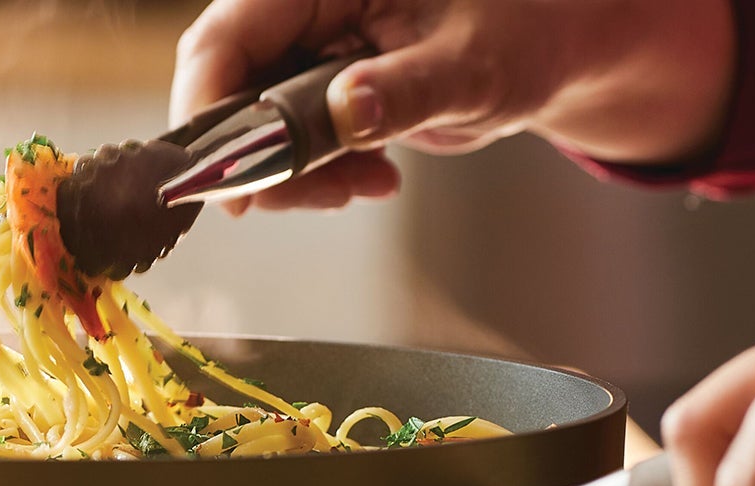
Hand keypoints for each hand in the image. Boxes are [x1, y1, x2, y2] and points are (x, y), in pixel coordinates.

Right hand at [170, 0, 734, 212]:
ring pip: (247, 124)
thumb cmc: (521, 37)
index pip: (224, 37)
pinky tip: (373, 176)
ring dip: (294, 174)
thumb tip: (344, 112)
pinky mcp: (313, 86)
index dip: (208, 108)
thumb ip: (407, 90)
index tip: (226, 184)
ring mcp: (303, 48)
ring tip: (367, 184)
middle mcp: (301, 8)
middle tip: (320, 196)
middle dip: (259, 157)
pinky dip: (317, 173)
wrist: (545, 53)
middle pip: (225, 86)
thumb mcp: (473, 66)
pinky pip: (281, 140)